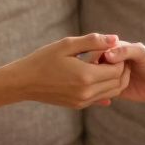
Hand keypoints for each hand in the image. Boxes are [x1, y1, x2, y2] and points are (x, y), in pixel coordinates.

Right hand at [9, 34, 128, 108]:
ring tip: (106, 64)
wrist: (23, 82)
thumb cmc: (43, 59)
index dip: (120, 58)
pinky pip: (100, 99)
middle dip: (120, 69)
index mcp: (86, 76)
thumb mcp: (67, 45)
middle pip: (117, 83)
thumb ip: (92, 41)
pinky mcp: (78, 106)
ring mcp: (82, 101)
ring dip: (114, 79)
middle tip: (114, 56)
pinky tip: (99, 75)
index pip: (117, 69)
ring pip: (112, 93)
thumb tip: (114, 38)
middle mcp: (87, 92)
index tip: (113, 48)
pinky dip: (105, 88)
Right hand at [98, 41, 144, 102]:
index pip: (97, 49)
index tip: (94, 63)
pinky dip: (100, 94)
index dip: (92, 55)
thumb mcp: (142, 53)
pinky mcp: (112, 89)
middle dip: (93, 71)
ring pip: (95, 79)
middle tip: (98, 77)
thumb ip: (125, 51)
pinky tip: (103, 98)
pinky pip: (101, 92)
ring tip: (107, 86)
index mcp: (115, 48)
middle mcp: (110, 61)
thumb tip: (106, 55)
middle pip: (93, 64)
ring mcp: (110, 76)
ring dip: (97, 84)